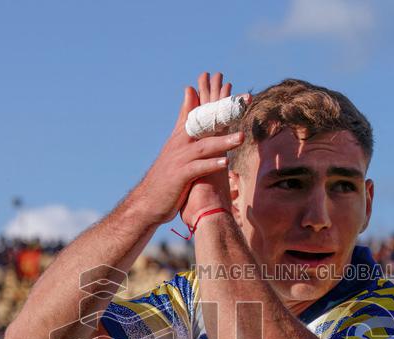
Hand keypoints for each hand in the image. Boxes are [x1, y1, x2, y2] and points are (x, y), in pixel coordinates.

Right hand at [128, 72, 244, 225]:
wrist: (148, 200)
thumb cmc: (166, 171)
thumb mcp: (176, 140)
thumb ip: (185, 116)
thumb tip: (190, 90)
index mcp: (183, 134)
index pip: (201, 111)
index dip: (216, 98)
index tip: (230, 82)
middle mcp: (181, 143)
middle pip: (206, 124)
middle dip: (226, 111)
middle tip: (246, 99)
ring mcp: (180, 159)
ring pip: (204, 147)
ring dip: (223, 142)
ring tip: (241, 138)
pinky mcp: (179, 176)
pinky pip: (197, 168)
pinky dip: (211, 164)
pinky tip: (225, 163)